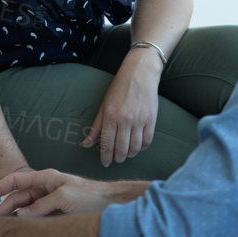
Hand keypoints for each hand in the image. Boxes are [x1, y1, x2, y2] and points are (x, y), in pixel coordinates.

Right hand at [0, 168, 120, 217]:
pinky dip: (26, 222)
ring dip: (13, 216)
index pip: (15, 181)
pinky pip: (35, 216)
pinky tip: (20, 229)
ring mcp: (49, 200)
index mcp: (45, 179)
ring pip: (25, 208)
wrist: (111, 203)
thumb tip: (23, 214)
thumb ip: (43, 206)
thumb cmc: (93, 195)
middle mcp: (45, 188)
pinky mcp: (55, 212)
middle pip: (17, 198)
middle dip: (3, 208)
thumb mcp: (66, 198)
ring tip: (2, 226)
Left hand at [82, 49, 161, 166]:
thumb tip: (85, 144)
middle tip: (115, 160)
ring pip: (135, 148)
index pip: (107, 144)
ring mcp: (140, 120)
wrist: (140, 74)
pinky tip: (137, 148)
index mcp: (111, 116)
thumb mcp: (103, 106)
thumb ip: (96, 127)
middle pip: (121, 149)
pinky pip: (147, 141)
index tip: (105, 163)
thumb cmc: (119, 89)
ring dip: (129, 155)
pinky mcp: (152, 120)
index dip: (105, 157)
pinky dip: (141, 148)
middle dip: (117, 158)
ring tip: (125, 155)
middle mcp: (126, 120)